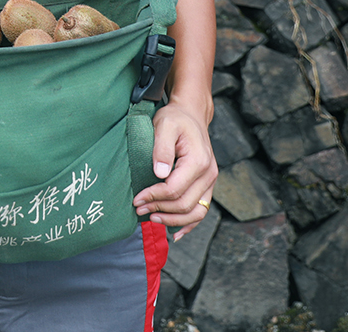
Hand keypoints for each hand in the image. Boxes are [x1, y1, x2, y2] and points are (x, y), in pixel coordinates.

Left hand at [134, 100, 217, 239]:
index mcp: (198, 161)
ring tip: (151, 219)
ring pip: (196, 212)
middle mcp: (209, 174)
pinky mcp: (207, 186)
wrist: (192, 115)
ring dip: (173, 220)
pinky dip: (189, 223)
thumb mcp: (164, 125)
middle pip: (185, 204)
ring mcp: (210, 182)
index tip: (136, 198)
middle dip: (159, 209)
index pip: (175, 189)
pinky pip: (202, 211)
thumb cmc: (175, 119)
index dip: (154, 196)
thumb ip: (161, 148)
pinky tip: (175, 232)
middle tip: (138, 209)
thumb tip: (159, 173)